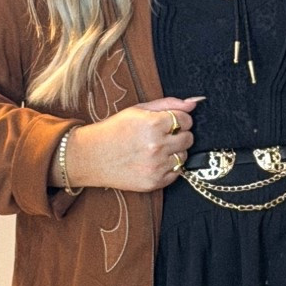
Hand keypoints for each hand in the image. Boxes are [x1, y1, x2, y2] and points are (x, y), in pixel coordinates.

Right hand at [62, 96, 204, 192]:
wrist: (91, 157)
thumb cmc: (113, 130)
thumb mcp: (137, 110)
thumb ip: (168, 104)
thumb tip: (194, 102)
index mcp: (153, 124)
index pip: (186, 119)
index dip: (178, 119)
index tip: (168, 122)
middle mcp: (157, 146)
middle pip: (188, 138)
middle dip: (178, 135)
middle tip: (161, 136)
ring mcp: (156, 166)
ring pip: (184, 156)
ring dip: (174, 152)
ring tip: (155, 149)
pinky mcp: (154, 182)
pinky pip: (176, 173)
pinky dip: (169, 167)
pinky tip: (153, 161)